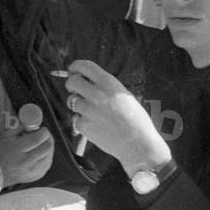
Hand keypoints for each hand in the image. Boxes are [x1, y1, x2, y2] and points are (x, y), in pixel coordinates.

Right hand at [0, 126, 53, 186]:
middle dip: (48, 137)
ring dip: (48, 146)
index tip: (42, 128)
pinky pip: (48, 162)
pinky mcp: (38, 175)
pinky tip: (39, 153)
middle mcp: (27, 162)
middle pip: (48, 146)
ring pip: (50, 154)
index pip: (38, 138)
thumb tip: (33, 121)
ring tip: (39, 144)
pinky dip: (47, 155)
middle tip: (44, 134)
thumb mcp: (7, 137)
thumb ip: (21, 126)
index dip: (44, 131)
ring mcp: (34, 170)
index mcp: (18, 150)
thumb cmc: (1, 154)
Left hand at [66, 60, 170, 176]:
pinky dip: (82, 122)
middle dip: (71, 84)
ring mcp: (89, 110)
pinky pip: (75, 119)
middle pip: (72, 82)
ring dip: (78, 105)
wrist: (138, 143)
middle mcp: (97, 94)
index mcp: (109, 83)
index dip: (75, 67)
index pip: (84, 66)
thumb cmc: (135, 120)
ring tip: (92, 113)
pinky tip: (95, 125)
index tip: (73, 70)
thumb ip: (105, 86)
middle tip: (76, 90)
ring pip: (72, 101)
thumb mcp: (124, 95)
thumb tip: (87, 80)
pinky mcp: (84, 126)